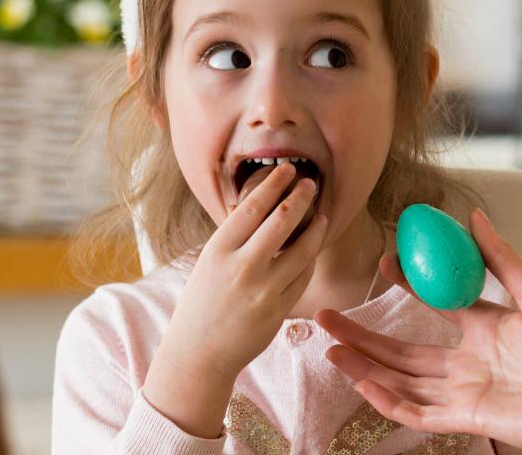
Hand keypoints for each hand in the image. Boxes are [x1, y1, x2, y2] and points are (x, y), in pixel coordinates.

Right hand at [142, 162, 330, 436]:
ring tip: (322, 215)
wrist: (199, 353)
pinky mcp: (280, 310)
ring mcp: (264, 290)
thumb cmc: (202, 302)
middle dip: (301, 197)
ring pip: (303, 249)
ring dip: (316, 227)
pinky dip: (310, 258)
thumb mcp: (208, 263)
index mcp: (218, 251)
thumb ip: (232, 237)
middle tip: (311, 183)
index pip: (252, 207)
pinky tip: (311, 248)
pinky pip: (303, 276)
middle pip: (282, 221)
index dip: (274, 184)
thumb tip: (250, 204)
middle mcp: (242, 268)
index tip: (287, 169)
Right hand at [316, 208, 521, 454]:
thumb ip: (499, 258)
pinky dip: (386, 399)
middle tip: (327, 314)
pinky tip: (360, 379)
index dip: (407, 285)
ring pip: (400, 380)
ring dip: (363, 364)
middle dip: (363, 333)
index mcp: (487, 330)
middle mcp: (469, 363)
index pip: (435, 306)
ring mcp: (464, 392)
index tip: (385, 261)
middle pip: (403, 349)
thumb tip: (474, 218)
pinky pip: (415, 412)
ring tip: (328, 344)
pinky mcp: (466, 419)